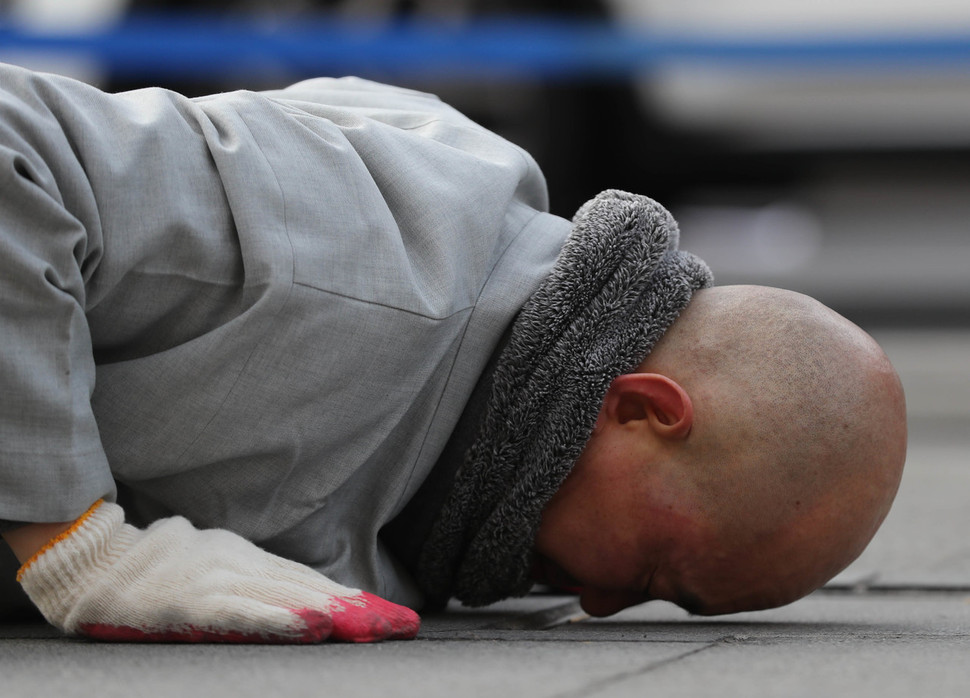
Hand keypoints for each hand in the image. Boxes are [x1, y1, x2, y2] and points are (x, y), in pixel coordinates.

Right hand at [16, 500, 418, 642]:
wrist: (94, 562)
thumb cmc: (156, 571)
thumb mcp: (212, 566)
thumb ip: (252, 583)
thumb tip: (303, 601)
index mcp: (243, 556)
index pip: (307, 580)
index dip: (350, 597)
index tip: (389, 615)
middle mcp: (237, 562)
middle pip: (308, 587)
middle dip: (357, 610)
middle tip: (401, 626)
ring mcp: (216, 579)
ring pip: (286, 596)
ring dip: (334, 613)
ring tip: (374, 628)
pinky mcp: (191, 602)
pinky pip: (243, 611)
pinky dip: (281, 619)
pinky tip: (312, 627)